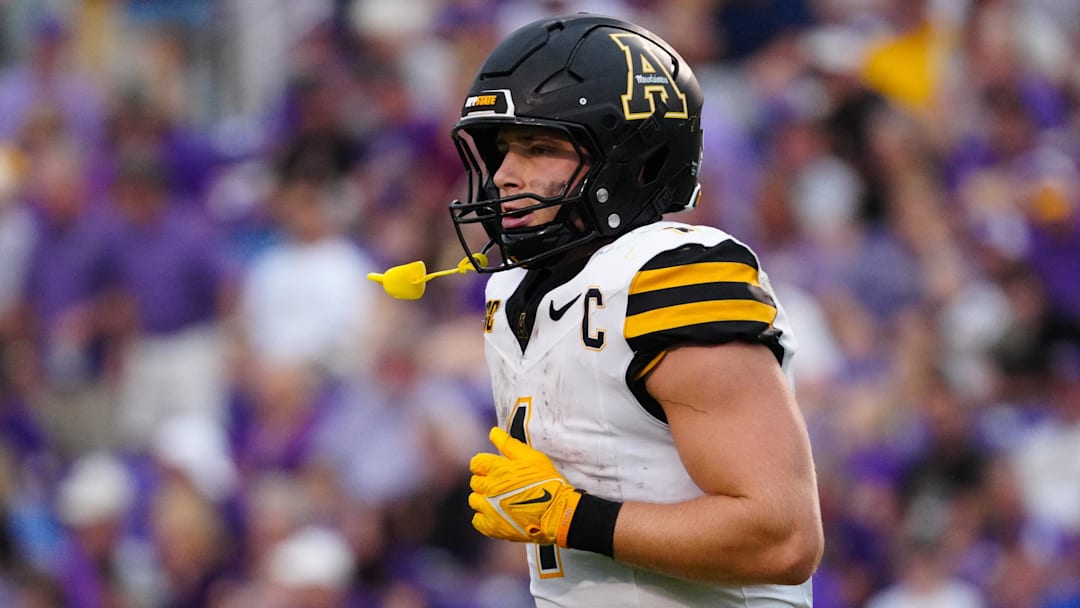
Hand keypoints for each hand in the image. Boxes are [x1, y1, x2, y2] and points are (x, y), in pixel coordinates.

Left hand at [468, 427, 581, 545]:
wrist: (557, 513)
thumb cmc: (547, 482)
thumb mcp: (532, 457)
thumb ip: (509, 444)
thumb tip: (493, 432)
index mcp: (497, 469)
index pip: (476, 463)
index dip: (484, 465)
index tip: (494, 469)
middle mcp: (490, 488)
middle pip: (475, 482)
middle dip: (485, 481)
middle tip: (501, 485)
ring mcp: (490, 509)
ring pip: (474, 501)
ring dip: (483, 499)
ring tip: (498, 500)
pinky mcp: (492, 527)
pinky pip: (477, 520)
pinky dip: (484, 517)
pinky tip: (496, 514)